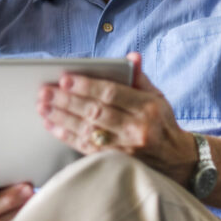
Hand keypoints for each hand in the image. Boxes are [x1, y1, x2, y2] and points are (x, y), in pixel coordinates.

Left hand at [37, 52, 195, 181]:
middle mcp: (136, 128)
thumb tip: (131, 57)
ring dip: (61, 118)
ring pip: (87, 130)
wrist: (177, 160)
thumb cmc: (162, 122)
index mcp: (147, 108)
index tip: (65, 79)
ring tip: (43, 106)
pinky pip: (85, 148)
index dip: (86, 86)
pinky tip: (51, 125)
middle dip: (66, 101)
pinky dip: (66, 136)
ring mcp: (125, 149)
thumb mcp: (158, 97)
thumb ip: (140, 78)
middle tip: (45, 92)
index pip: (112, 94)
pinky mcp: (115, 163)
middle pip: (95, 112)